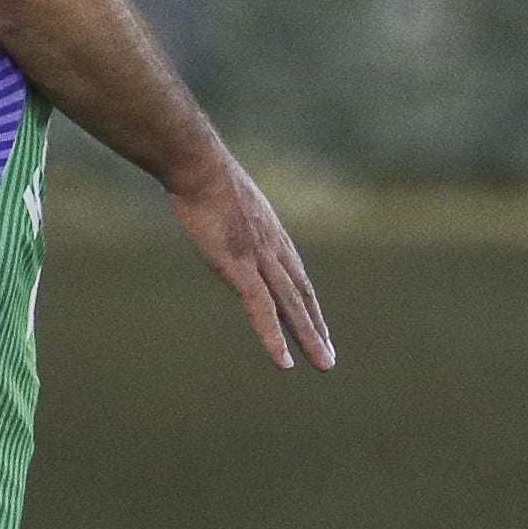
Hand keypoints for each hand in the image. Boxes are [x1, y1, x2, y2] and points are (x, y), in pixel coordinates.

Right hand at [167, 147, 335, 371]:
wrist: (199, 164)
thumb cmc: (205, 176)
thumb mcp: (229, 200)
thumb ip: (237, 220)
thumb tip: (228, 222)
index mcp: (272, 236)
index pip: (297, 278)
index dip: (308, 306)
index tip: (318, 327)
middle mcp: (274, 250)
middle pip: (302, 297)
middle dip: (316, 328)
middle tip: (328, 357)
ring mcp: (260, 259)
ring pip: (292, 308)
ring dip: (308, 338)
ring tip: (324, 364)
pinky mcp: (241, 267)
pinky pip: (262, 310)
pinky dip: (274, 337)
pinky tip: (284, 361)